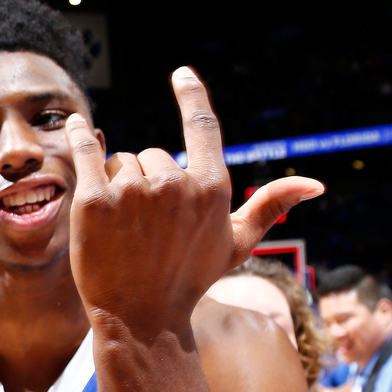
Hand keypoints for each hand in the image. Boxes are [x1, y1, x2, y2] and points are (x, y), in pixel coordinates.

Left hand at [66, 67, 322, 333]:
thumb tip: (316, 184)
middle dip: (146, 181)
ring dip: (116, 185)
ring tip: (123, 229)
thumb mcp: (236, 244)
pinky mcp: (94, 200)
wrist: (140, 318)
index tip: (181, 73)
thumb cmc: (190, 280)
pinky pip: (85, 152)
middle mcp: (174, 183)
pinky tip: (75, 124)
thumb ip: (269, 206)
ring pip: (119, 162)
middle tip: (146, 227)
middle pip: (152, 155)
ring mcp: (132, 191)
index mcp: (211, 187)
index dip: (191, 94)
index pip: (202, 125)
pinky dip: (78, 136)